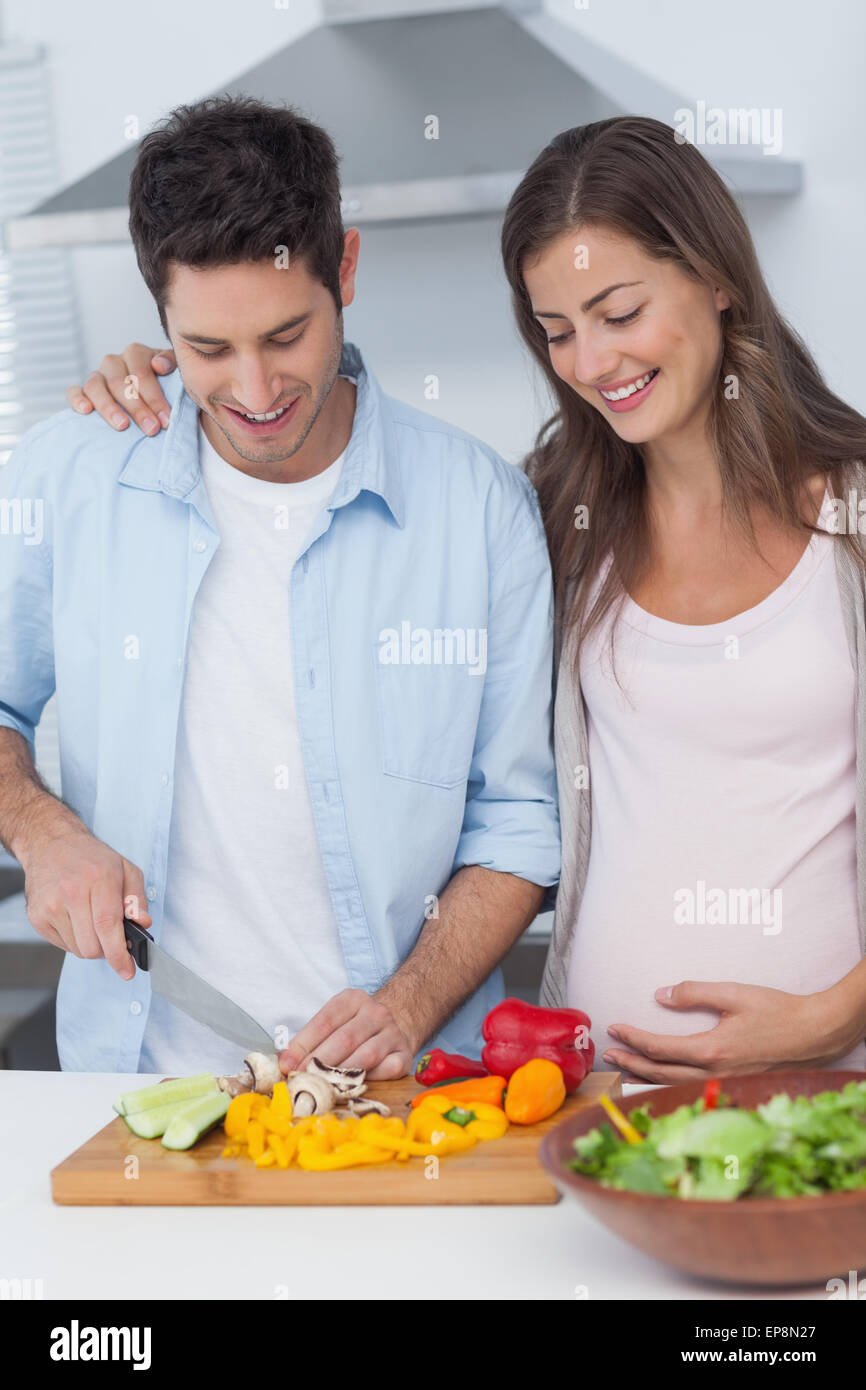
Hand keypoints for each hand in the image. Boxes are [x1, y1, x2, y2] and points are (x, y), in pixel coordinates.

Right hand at [21, 820, 151, 980]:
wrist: (51, 845)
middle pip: (92, 946)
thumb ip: (138, 900)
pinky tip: (76, 919)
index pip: (108, 926)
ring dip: (91, 944)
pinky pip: (63, 946)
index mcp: (99, 878)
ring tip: (92, 920)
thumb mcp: (126, 869)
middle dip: (107, 949)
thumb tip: (143, 924)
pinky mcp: (37, 916)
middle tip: (112, 936)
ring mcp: (50, 905)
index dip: (118, 954)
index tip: (127, 971)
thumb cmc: (92, 859)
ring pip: (78, 950)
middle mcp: (71, 892)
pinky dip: (75, 940)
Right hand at [66, 344, 176, 434]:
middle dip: (138, 408)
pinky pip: (74, 391)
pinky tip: (86, 411)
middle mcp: (114, 362)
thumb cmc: (166, 389)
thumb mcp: (175, 374)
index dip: (155, 397)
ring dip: (109, 407)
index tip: (166, 420)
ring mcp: (97, 375)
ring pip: (95, 385)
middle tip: (152, 429)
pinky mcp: (83, 390)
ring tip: (123, 426)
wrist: (152, 402)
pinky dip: (78, 399)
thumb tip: (159, 365)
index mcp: (137, 354)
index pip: (141, 372)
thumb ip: (172, 365)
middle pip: (120, 381)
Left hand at [277, 987, 416, 1079]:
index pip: (325, 1021)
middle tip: (301, 1079)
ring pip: (365, 1057)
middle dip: (319, 1062)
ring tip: (322, 1087)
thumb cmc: (356, 1027)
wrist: (399, 1023)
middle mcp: (376, 1013)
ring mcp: (393, 1034)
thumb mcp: (335, 1021)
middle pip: (344, 1039)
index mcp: (353, 1000)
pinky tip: (354, 1085)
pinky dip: (370, 1079)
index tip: (287, 1064)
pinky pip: (386, 1070)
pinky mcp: (405, 1055)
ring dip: (340, 1074)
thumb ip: (312, 1039)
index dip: (304, 1044)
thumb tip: (285, 1062)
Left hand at [601, 979, 860, 1083]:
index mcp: (711, 1050)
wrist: (815, 1034)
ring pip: (675, 1085)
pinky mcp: (734, 1085)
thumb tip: (660, 995)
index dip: (633, 1039)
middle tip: (609, 1053)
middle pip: (660, 1072)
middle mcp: (714, 1073)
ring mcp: (725, 1083)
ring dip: (646, 1076)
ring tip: (625, 1069)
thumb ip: (694, 993)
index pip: (659, 1048)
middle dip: (631, 1062)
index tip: (615, 1028)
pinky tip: (661, 1078)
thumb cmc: (778, 1011)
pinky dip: (669, 1084)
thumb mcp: (734, 993)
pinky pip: (692, 1088)